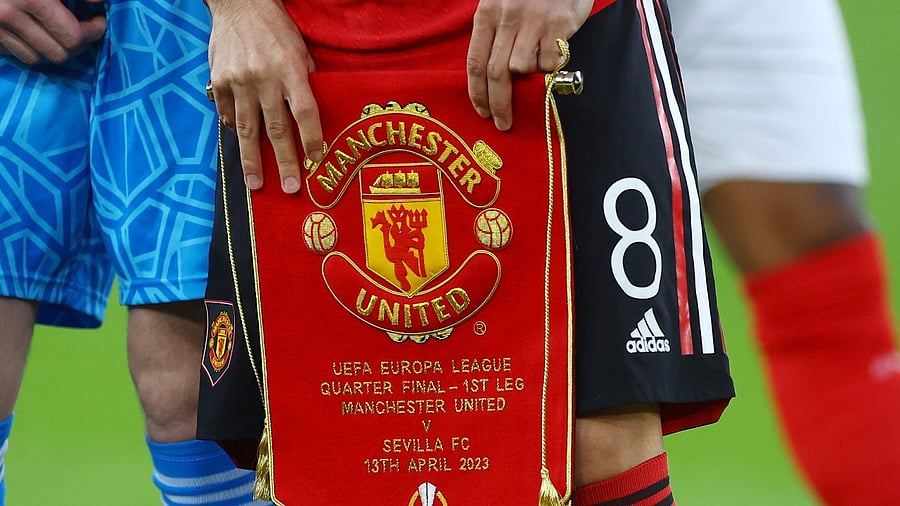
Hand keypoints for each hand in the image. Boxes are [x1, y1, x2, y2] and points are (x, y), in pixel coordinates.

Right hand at [0, 0, 105, 64]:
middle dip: (78, 45)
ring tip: (62, 34)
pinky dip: (29, 48)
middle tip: (85, 31)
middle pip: (58, 54)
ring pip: (36, 58)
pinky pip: (13, 52)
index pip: (73, 36)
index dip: (93, 32)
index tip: (99, 21)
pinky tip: (37, 33)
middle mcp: (8, 15)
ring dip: (55, 50)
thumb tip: (99, 2)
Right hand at [206, 0, 321, 193]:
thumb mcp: (300, 49)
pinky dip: (236, 130)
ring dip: (252, 160)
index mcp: (291, 69)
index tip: (316, 160)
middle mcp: (264, 77)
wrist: (239, 3)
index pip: (305, 112)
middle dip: (284, 162)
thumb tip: (312, 115)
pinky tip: (242, 145)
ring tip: (256, 184)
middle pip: (276, 128)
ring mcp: (238, 81)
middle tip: (291, 188)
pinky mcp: (219, 80)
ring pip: (248, 129)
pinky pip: (229, 114)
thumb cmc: (276, 27)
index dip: (312, 138)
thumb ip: (307, 81)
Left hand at [467, 0, 591, 129]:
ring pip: (523, 68)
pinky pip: (549, 61)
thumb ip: (494, 34)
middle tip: (502, 123)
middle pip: (496, 74)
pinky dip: (550, 63)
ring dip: (529, 72)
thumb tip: (490, 75)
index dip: (477, 92)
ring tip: (537, 54)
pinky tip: (552, 45)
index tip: (481, 111)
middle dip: (498, 104)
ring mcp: (534, 23)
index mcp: (487, 13)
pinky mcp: (558, 26)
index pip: (475, 62)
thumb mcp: (502, 3)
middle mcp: (508, 19)